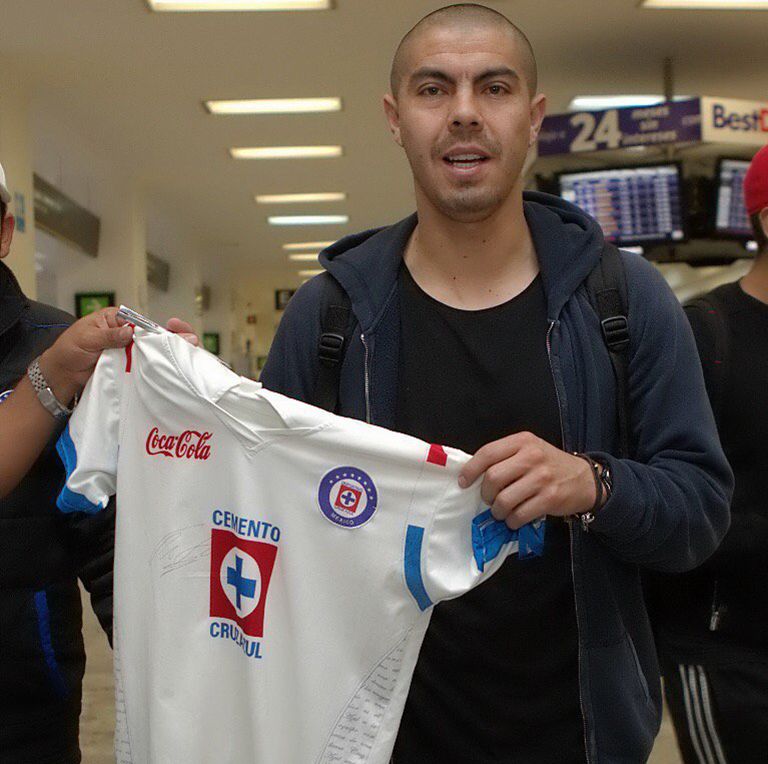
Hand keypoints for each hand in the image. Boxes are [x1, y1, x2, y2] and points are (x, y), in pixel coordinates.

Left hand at [38, 308, 197, 402]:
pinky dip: (157, 368)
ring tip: (189, 355)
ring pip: (152, 352)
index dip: (160, 327)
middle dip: (172, 339)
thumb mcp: (87, 339)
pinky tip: (173, 369)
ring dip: (168, 355)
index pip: (143, 322)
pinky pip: (145, 367)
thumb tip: (130, 331)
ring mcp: (128, 352)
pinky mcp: (128, 368)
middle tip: (191, 341)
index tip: (175, 329)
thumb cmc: (68, 351)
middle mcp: (125, 334)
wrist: (60, 377)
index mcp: (116, 320)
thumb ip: (109, 336)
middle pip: (153, 336)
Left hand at [458, 431, 596, 529]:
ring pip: (504, 500)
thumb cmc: (549, 464)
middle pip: (493, 478)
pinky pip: (519, 515)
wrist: (585, 479)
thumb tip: (473, 475)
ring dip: (498, 511)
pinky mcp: (550, 498)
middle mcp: (532, 456)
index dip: (471, 470)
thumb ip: (505, 456)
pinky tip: (515, 518)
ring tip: (501, 511)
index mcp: (522, 441)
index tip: (464, 482)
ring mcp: (542, 478)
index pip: (487, 453)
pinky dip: (512, 521)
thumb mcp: (529, 449)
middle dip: (485, 493)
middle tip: (489, 499)